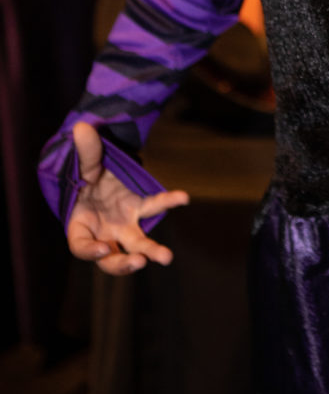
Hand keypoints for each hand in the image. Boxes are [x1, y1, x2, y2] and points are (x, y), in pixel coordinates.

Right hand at [66, 120, 189, 275]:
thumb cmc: (82, 174)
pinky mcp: (139, 210)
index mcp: (81, 225)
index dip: (90, 251)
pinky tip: (182, 197)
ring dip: (150, 251)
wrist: (97, 167)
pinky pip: (154, 207)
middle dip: (124, 264)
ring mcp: (123, 224)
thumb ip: (84, 152)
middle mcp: (103, 231)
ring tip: (165, 257)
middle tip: (140, 262)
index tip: (104, 248)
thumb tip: (81, 128)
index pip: (80, 246)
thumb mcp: (82, 164)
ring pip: (136, 244)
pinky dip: (167, 202)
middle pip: (111, 258)